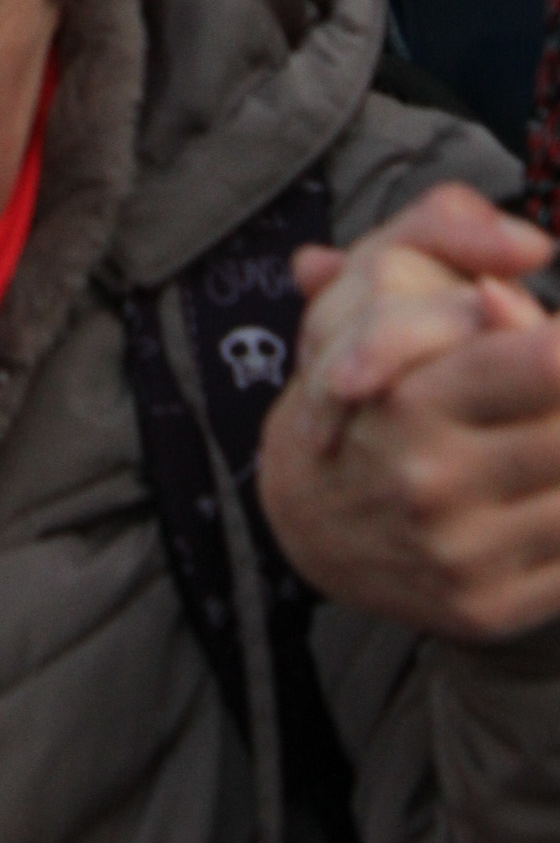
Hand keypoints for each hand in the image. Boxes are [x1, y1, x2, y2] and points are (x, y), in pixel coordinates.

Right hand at [259, 186, 559, 639]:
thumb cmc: (359, 385)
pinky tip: (539, 484)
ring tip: (538, 423)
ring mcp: (464, 556)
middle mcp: (434, 483)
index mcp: (408, 398)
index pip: (540, 363)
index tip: (558, 339)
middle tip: (547, 373)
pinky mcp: (490, 610)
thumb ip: (448, 232)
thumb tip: (532, 248)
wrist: (307, 519)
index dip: (558, 351)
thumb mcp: (375, 278)